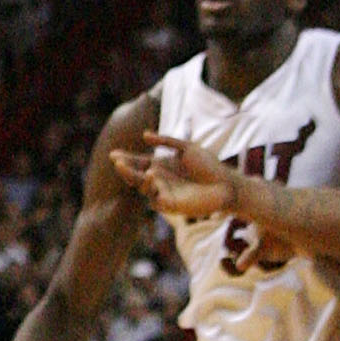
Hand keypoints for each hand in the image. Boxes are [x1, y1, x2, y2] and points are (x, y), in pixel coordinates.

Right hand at [110, 132, 242, 223]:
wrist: (226, 184)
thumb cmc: (209, 166)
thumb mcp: (187, 147)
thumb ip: (166, 140)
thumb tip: (144, 135)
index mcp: (160, 165)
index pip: (137, 162)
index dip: (125, 158)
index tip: (113, 154)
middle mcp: (158, 179)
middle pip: (136, 175)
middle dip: (125, 169)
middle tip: (117, 161)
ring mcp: (163, 193)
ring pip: (142, 186)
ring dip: (135, 178)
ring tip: (129, 167)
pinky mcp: (171, 205)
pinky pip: (155, 199)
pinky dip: (151, 189)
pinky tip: (151, 177)